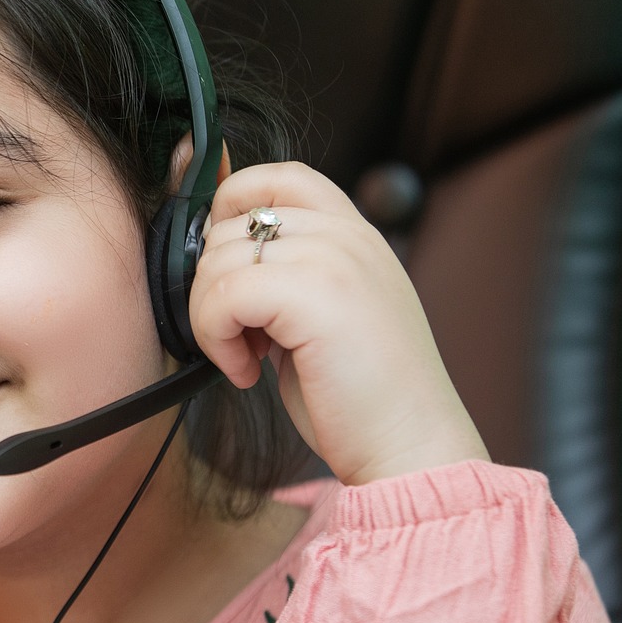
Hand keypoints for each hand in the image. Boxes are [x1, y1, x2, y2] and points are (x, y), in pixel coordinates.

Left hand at [188, 162, 488, 484]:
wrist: (411, 445)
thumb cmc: (361, 395)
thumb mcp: (317, 315)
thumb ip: (279, 274)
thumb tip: (210, 249)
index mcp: (354, 234)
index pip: (275, 177)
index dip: (229, 212)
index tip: (225, 275)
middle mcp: (347, 235)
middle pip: (229, 223)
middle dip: (212, 286)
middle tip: (241, 337)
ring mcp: (335, 259)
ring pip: (216, 259)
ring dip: (211, 318)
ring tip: (248, 356)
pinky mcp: (315, 295)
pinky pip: (223, 295)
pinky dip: (217, 339)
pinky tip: (248, 372)